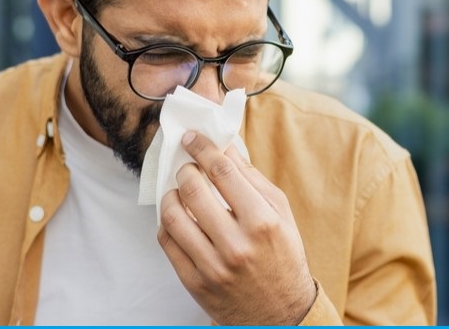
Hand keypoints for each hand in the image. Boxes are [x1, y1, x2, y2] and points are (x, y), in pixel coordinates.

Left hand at [157, 132, 316, 324]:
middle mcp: (237, 244)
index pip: (223, 171)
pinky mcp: (194, 282)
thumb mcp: (280, 213)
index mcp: (262, 221)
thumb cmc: (282, 255)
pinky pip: (167, 242)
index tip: (192, 138)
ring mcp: (213, 266)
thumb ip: (252, 178)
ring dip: (170, 195)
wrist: (279, 313)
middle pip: (194, 190)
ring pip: (173, 216)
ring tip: (178, 191)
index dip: (203, 148)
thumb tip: (225, 147)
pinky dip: (167, 223)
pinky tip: (177, 217)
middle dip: (185, 170)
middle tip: (187, 167)